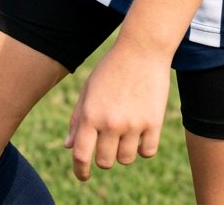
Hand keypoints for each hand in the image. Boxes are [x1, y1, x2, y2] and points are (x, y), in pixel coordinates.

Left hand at [65, 38, 168, 181]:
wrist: (142, 48)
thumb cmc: (112, 67)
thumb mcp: (89, 89)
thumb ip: (77, 118)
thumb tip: (69, 147)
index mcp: (90, 114)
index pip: (80, 155)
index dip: (80, 171)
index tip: (83, 175)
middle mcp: (111, 122)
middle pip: (105, 162)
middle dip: (104, 157)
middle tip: (109, 142)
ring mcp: (133, 123)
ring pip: (125, 159)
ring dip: (124, 152)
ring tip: (126, 133)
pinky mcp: (154, 122)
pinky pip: (147, 152)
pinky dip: (143, 148)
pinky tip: (141, 133)